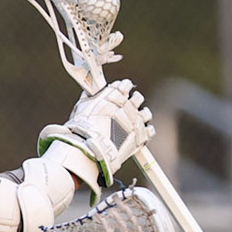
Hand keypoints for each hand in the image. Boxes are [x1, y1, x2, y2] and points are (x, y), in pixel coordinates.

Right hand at [38, 79, 152, 186]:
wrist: (93, 146)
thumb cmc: (84, 126)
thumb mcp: (81, 107)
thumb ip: (88, 97)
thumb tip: (88, 92)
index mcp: (116, 95)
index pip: (125, 85)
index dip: (123, 88)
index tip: (120, 91)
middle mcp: (129, 105)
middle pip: (137, 97)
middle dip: (133, 100)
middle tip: (127, 107)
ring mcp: (137, 120)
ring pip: (146, 113)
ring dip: (142, 115)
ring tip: (135, 120)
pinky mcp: (142, 135)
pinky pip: (150, 130)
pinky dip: (145, 131)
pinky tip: (138, 133)